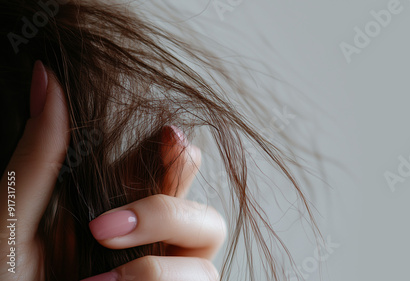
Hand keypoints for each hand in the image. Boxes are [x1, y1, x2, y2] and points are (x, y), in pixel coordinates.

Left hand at [0, 61, 225, 280]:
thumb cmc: (4, 278)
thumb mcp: (13, 217)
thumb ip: (40, 153)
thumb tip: (46, 75)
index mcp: (117, 206)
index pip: (171, 166)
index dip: (176, 150)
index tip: (165, 139)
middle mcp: (149, 240)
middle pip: (203, 209)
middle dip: (170, 211)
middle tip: (107, 226)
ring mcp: (164, 275)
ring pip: (208, 257)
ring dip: (158, 268)